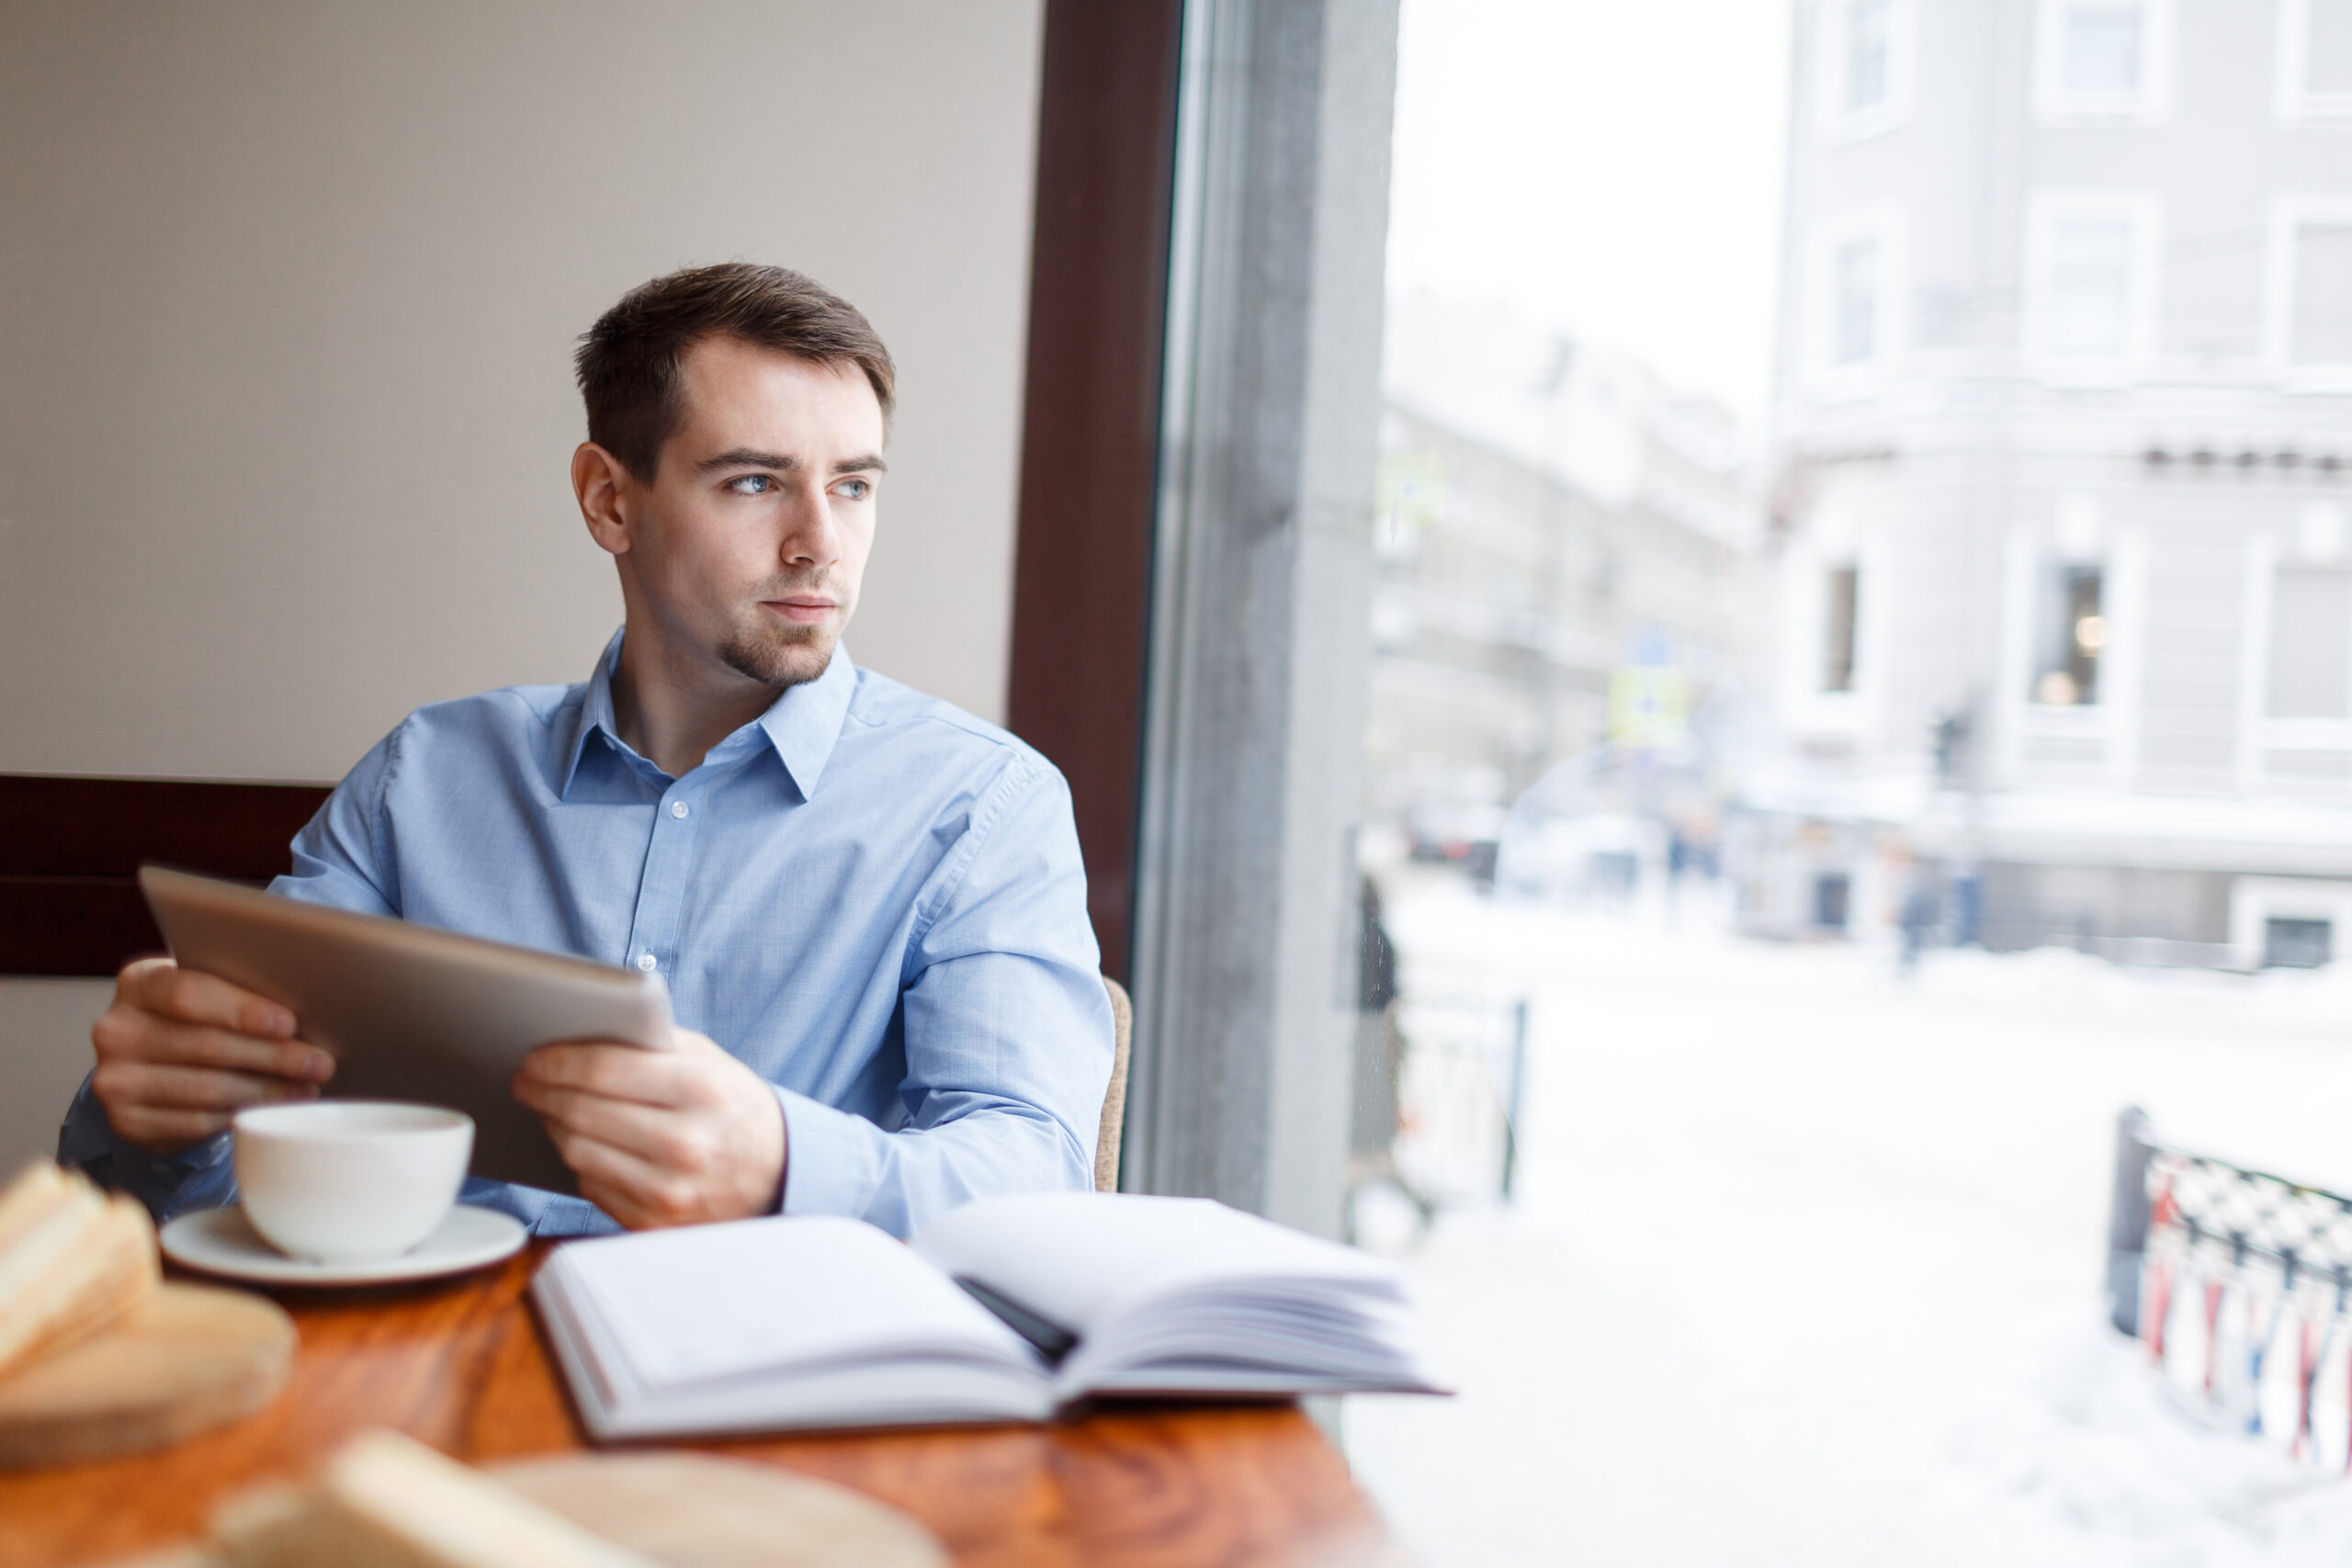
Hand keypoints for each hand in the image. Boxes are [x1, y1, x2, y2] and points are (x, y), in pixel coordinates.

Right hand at [90, 957, 336, 1153]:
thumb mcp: (206, 994)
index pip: (188, 993)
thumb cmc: (194, 1020)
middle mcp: (116, 1030)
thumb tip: (310, 1005)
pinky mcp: (127, 1122)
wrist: (148, 1069)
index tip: (289, 1024)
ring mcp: (115, 1079)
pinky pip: (195, 1122)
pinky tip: (275, 1107)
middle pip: (205, 1045)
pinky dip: (242, 1115)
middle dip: (272, 1055)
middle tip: (319, 1062)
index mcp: (138, 984)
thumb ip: (237, 991)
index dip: (242, 1010)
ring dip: (265, 1089)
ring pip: (204, 1088)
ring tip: (307, 1086)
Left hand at [511, 1029, 787, 1229]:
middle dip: (544, 1091)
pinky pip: (592, 1186)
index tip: (535, 1057)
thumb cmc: (736, 1110)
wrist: (781, 1176)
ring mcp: (670, 1190)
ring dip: (554, 1125)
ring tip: (550, 1108)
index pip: (606, 1069)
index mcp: (702, 1090)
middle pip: (583, 1112)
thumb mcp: (712, 1062)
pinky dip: (581, 1161)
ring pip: (578, 1151)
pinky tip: (582, 1142)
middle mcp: (686, 1143)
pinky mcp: (655, 1223)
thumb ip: (655, 1045)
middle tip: (527, 1080)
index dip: (558, 1061)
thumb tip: (582, 1034)